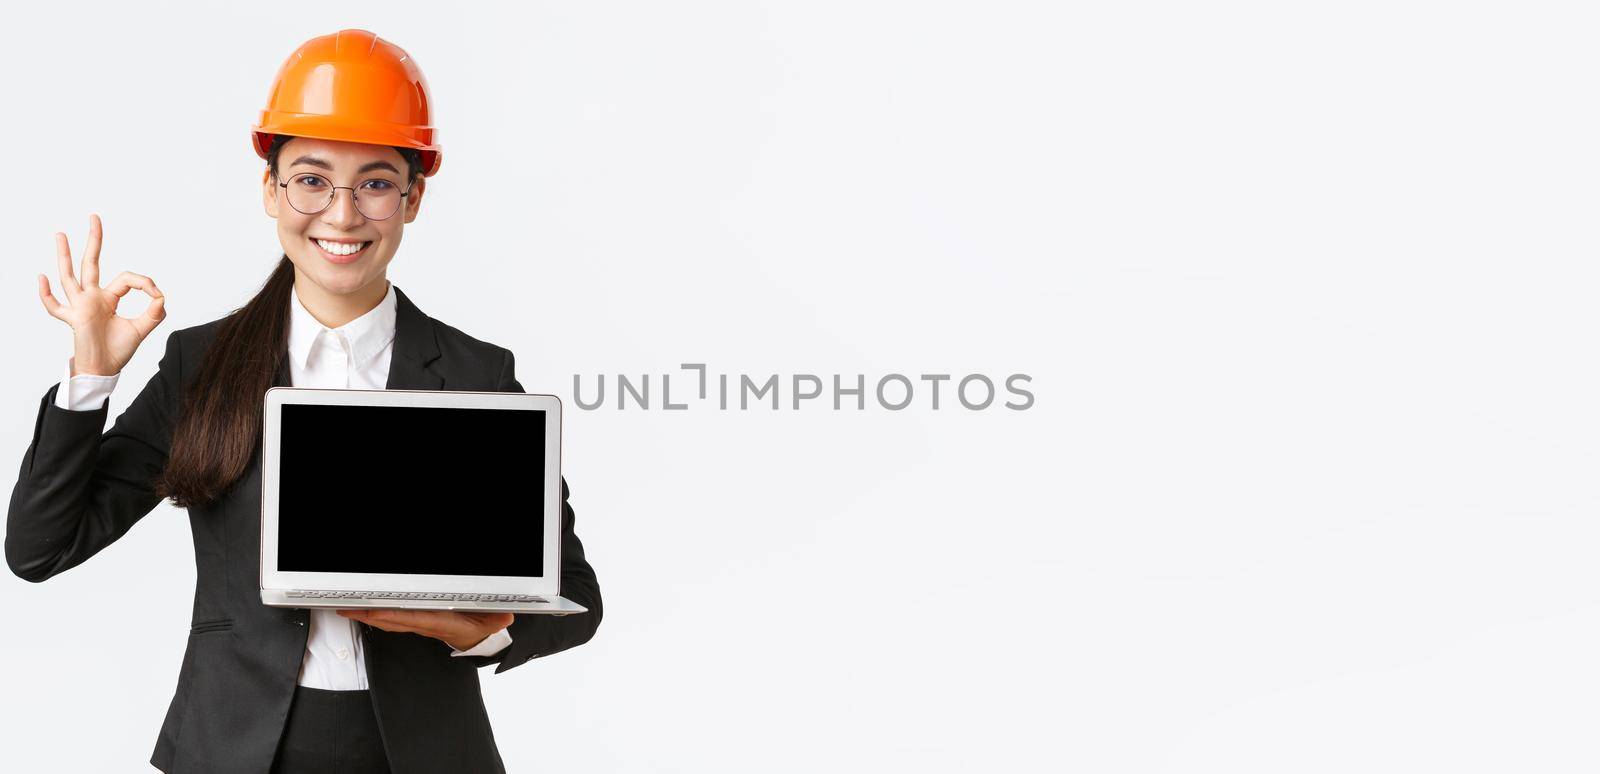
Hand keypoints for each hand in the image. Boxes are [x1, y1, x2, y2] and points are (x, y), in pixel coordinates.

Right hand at [39, 214, 166, 375]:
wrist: (104, 369)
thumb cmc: (118, 350)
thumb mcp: (142, 329)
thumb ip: (154, 312)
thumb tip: (161, 296)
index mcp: (109, 298)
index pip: (127, 278)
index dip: (145, 282)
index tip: (157, 293)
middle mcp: (93, 298)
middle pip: (91, 263)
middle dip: (94, 240)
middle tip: (94, 217)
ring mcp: (80, 306)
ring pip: (70, 276)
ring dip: (65, 255)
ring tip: (61, 234)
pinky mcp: (73, 319)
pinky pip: (55, 306)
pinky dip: (47, 294)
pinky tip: (42, 277)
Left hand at [337, 608, 514, 651]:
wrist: (478, 639)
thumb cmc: (482, 625)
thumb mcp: (494, 620)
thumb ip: (498, 618)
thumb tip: (505, 617)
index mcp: (440, 622)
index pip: (411, 618)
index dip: (391, 615)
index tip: (373, 610)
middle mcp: (425, 624)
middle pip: (391, 621)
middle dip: (368, 615)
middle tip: (347, 607)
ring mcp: (418, 624)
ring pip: (388, 621)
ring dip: (367, 616)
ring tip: (349, 607)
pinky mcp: (416, 621)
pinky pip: (392, 619)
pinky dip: (377, 615)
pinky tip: (367, 609)